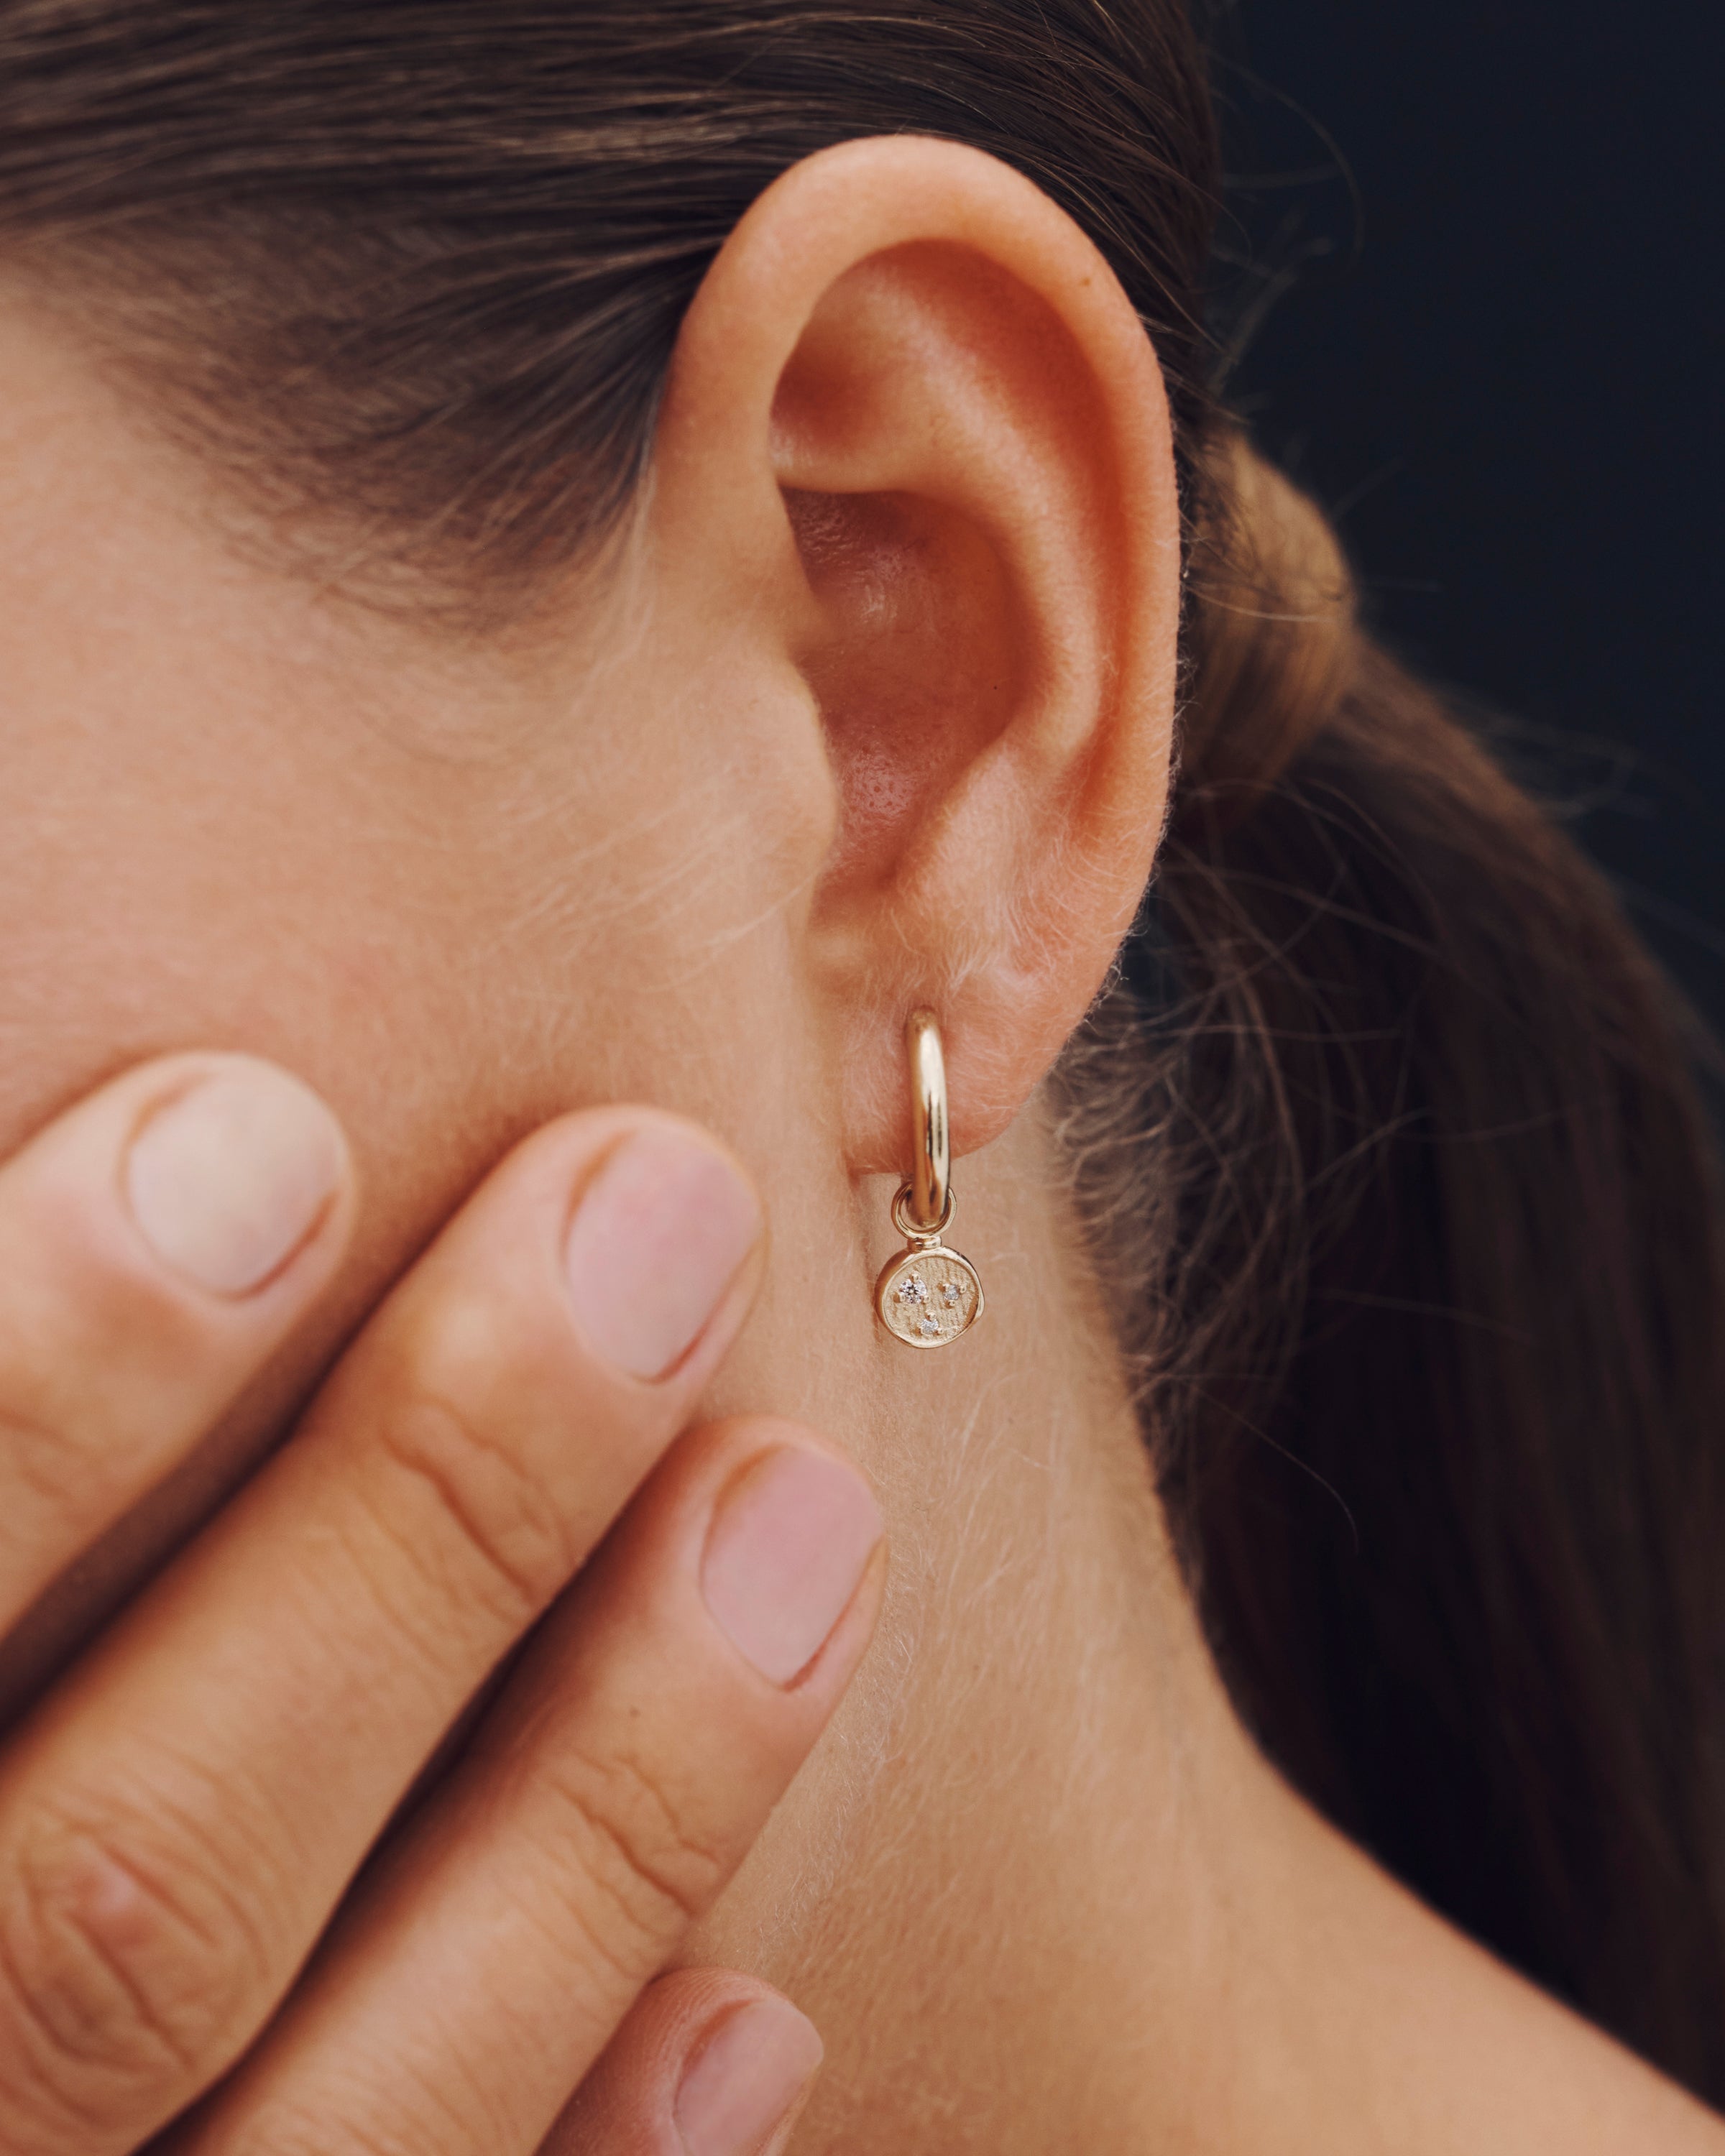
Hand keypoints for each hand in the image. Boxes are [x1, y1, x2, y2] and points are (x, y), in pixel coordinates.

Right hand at [0, 1055, 881, 2154]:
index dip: (31, 1379)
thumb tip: (185, 1127)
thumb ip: (0, 1432)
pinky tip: (755, 2001)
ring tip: (802, 1503)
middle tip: (652, 1207)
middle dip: (420, 1521)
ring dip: (606, 1808)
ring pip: (333, 2124)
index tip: (259, 1118)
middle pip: (122, 1900)